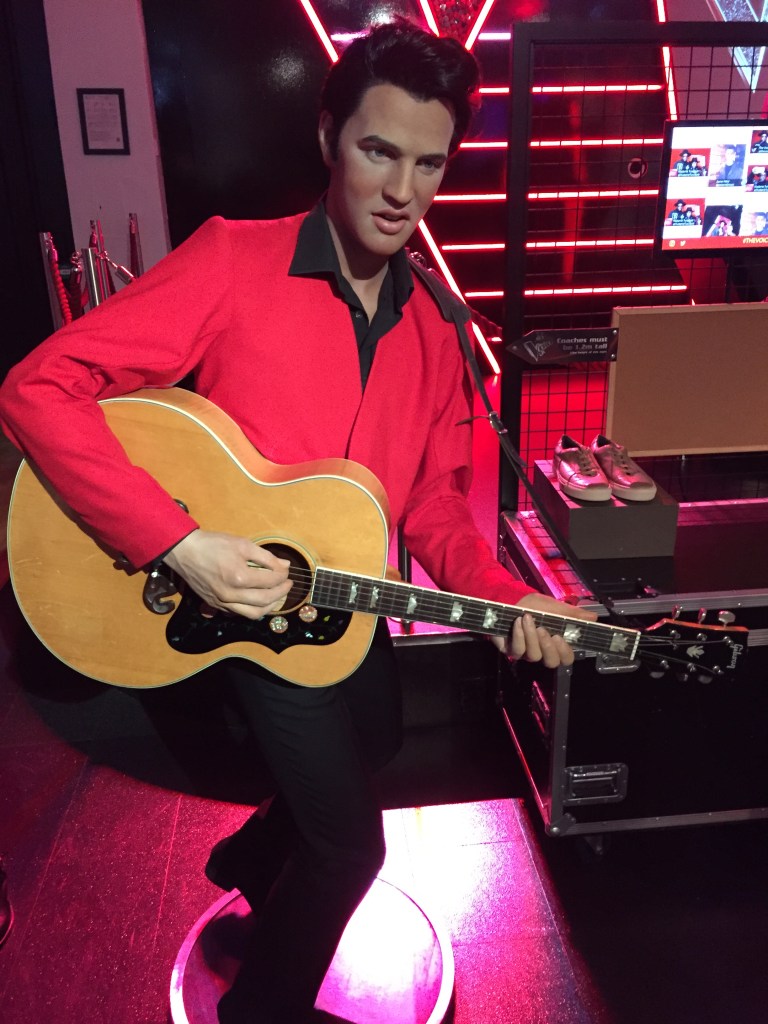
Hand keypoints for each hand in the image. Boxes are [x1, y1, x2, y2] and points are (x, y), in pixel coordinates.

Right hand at [162, 529, 292, 618]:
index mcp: (239, 577)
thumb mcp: (243, 544)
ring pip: (253, 614)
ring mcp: (222, 602)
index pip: (270, 581)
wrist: (185, 552)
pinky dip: (253, 610)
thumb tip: (285, 566)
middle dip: (281, 592)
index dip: (283, 576)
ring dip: (269, 607)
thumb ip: (267, 557)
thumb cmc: (214, 544)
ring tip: (276, 596)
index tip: (286, 571)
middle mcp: (231, 594)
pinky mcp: (215, 605)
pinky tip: (259, 600)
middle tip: (287, 584)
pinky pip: (239, 614)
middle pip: (265, 600)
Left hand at [491, 592, 597, 668]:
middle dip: (548, 646)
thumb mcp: (556, 607)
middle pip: (552, 662)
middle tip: (543, 629)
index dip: (565, 652)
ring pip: (534, 655)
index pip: (566, 658)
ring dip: (531, 635)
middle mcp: (542, 651)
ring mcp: (527, 652)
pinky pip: (518, 651)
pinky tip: (518, 623)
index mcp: (555, 643)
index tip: (559, 636)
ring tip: (527, 618)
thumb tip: (594, 617)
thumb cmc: (535, 605)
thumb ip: (573, 614)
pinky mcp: (511, 650)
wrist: (512, 599)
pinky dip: (519, 636)